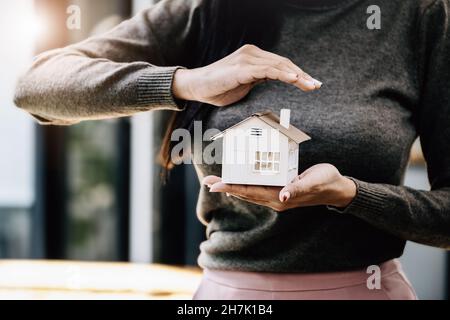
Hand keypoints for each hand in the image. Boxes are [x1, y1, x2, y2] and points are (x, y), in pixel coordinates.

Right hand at [172, 44, 321, 106]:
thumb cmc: (218, 88)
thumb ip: (258, 81)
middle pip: (284, 63)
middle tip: (317, 85)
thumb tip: (273, 83)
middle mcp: (252, 54)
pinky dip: (283, 74)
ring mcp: (247, 59)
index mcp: (253, 57)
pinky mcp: (242, 68)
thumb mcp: (243, 85)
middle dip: (302, 75)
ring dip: (298, 76)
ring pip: (279, 65)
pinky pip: (268, 70)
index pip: (280, 64)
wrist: (196, 87)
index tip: (311, 83)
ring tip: (311, 85)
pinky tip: (295, 80)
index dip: (297, 73)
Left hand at [202, 164, 356, 211]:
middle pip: (245, 193)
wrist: (336, 189)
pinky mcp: (279, 190)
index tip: (215, 185)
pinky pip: (257, 188)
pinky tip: (237, 181)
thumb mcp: (313, 182)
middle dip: (225, 187)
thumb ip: (298, 189)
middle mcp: (275, 199)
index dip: (231, 187)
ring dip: (231, 186)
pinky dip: (244, 184)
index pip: (250, 192)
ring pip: (248, 192)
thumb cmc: (326, 183)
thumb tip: (283, 196)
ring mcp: (276, 196)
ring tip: (216, 182)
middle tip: (207, 181)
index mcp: (280, 198)